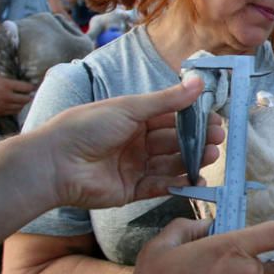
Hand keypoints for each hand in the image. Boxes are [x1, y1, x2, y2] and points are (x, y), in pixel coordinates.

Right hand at [0, 55, 34, 116]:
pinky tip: (15, 105)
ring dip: (24, 103)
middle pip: (26, 99)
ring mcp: (3, 106)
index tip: (33, 85)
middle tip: (30, 92)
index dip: (31, 86)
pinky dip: (16, 109)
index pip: (27, 87)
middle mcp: (7, 97)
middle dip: (29, 95)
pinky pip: (13, 113)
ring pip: (21, 107)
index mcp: (6, 85)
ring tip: (24, 98)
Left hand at [38, 76, 223, 208]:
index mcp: (132, 119)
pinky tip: (196, 179)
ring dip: (192, 160)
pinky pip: (160, 187)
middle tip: (218, 138)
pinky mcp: (131, 191)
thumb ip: (167, 100)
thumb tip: (198, 82)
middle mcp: (135, 142)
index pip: (169, 117)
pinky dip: (178, 184)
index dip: (193, 118)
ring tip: (211, 155)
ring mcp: (134, 167)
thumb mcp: (129, 108)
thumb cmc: (87, 127)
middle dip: (197, 139)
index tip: (215, 118)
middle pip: (173, 142)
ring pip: (171, 163)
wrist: (55, 164)